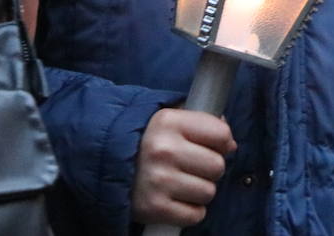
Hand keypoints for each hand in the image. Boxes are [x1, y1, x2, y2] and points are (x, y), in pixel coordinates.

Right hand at [131, 108, 235, 226]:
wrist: (104, 166)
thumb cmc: (147, 141)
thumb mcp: (169, 118)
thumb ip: (202, 121)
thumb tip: (229, 143)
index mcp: (169, 121)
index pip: (221, 133)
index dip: (221, 142)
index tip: (212, 146)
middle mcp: (164, 150)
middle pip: (218, 166)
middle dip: (210, 169)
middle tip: (192, 167)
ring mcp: (158, 180)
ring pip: (209, 192)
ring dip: (199, 191)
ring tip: (181, 183)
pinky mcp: (153, 208)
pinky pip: (195, 215)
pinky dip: (190, 211)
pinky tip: (176, 200)